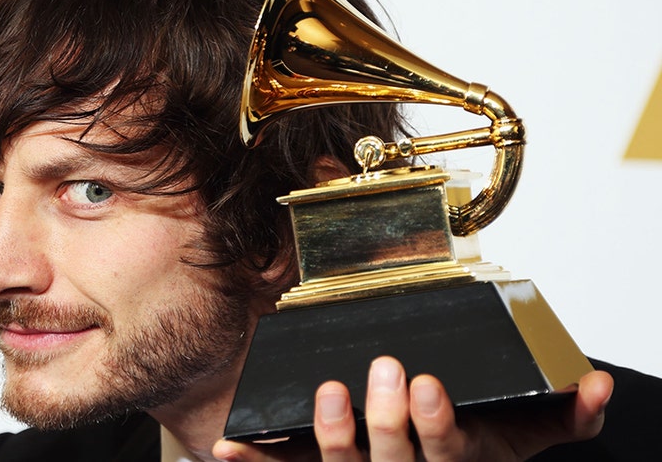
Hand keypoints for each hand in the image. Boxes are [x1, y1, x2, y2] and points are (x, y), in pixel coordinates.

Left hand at [211, 356, 612, 460]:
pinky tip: (226, 451)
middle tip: (384, 369)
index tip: (427, 382)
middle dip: (386, 419)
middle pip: (391, 460)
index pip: (445, 451)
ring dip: (330, 434)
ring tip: (327, 392)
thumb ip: (565, 415)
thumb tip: (596, 386)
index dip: (434, 423)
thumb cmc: (482, 444)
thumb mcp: (526, 434)